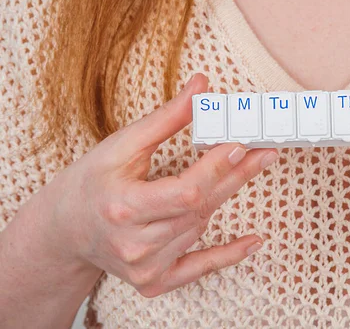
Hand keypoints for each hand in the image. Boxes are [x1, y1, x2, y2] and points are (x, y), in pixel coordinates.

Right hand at [40, 74, 278, 297]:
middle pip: (200, 208)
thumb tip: (202, 85)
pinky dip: (228, 256)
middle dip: (235, 176)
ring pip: (200, 227)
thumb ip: (166, 119)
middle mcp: (133, 245)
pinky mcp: (153, 283)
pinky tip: (254, 241)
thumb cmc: (92, 181)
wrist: (65, 229)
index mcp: (123, 207)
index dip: (216, 169)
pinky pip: (199, 270)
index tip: (241, 144)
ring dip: (215, 198)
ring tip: (227, 173)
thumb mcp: (122, 145)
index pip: (185, 191)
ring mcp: (144, 269)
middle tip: (265, 153)